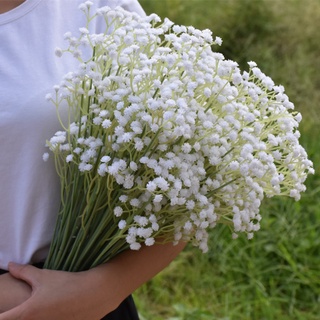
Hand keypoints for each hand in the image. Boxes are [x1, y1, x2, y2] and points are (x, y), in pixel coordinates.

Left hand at [0, 263, 117, 319]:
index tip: (5, 308)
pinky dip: (49, 318)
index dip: (1, 314)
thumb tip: (10, 265)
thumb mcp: (43, 276)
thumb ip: (23, 272)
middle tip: (24, 308)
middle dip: (16, 316)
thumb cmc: (67, 284)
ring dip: (33, 318)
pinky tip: (56, 311)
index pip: (1, 319)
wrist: (94, 293)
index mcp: (25, 315)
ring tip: (44, 307)